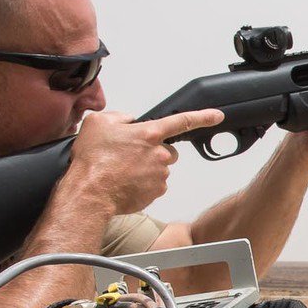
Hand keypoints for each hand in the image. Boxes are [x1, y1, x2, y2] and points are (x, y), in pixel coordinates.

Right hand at [62, 107, 224, 215]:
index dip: (203, 117)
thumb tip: (130, 122)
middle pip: (167, 150)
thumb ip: (120, 117)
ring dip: (146, 168)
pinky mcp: (156, 191)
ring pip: (160, 168)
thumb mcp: (99, 123)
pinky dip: (143, 184)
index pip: (182, 121)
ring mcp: (160, 174)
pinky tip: (126, 182)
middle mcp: (159, 154)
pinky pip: (155, 184)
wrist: (89, 192)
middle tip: (130, 156)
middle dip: (154, 152)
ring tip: (122, 170)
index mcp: (149, 134)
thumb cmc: (92, 159)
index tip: (217, 116)